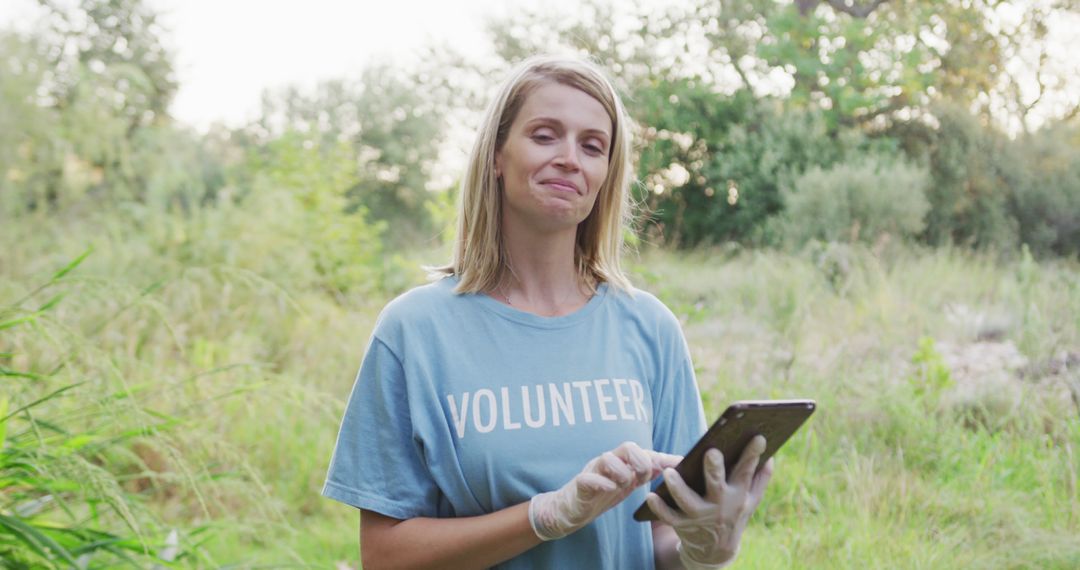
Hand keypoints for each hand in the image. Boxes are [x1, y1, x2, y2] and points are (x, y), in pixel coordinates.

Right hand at [529, 441, 680, 540]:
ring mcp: (593, 472)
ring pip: (607, 458)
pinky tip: (609, 490)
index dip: (662, 457)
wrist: (572, 510)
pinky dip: (601, 483)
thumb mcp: (628, 484)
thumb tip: (672, 464)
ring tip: (623, 486)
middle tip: (642, 478)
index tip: (680, 464)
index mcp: (621, 462)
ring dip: (621, 472)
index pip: (643, 452)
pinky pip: (588, 478)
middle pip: (627, 446)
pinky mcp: (580, 485)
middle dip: (640, 461)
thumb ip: (646, 472)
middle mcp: (608, 462)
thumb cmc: (601, 493)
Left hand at [646, 435, 773, 568]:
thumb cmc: (733, 514)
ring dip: (678, 488)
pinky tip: (651, 496)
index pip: (746, 472)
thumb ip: (760, 478)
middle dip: (714, 470)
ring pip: (688, 502)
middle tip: (711, 452)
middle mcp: (721, 505)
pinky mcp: (684, 525)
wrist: (716, 550)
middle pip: (717, 485)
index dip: (752, 455)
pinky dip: (659, 508)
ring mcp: (701, 516)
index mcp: (738, 495)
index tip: (758, 437)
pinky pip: (669, 517)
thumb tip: (771, 455)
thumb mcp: (750, 500)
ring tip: (669, 473)